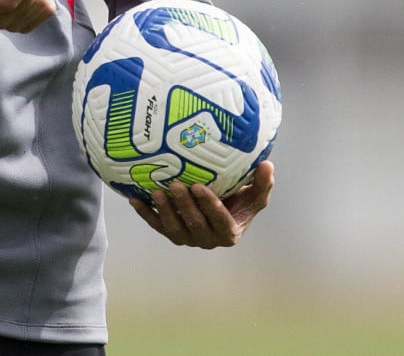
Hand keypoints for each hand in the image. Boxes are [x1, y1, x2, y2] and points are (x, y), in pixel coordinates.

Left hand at [129, 160, 274, 248]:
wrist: (227, 210)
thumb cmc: (243, 200)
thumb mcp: (257, 194)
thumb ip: (263, 182)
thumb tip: (268, 165)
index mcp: (229, 232)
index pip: (219, 219)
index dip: (208, 204)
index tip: (199, 186)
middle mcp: (208, 240)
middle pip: (194, 224)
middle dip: (183, 205)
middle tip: (175, 184)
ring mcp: (189, 239)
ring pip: (174, 229)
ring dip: (164, 211)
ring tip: (157, 192)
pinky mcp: (174, 234)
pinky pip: (158, 226)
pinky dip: (146, 214)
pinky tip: (135, 200)